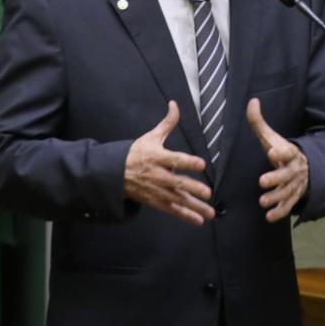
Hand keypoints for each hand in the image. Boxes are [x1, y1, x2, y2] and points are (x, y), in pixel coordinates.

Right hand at [125, 101, 214, 225]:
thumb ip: (167, 123)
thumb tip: (174, 104)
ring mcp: (157, 190)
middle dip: (192, 188)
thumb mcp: (151, 136)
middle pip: (177, 182)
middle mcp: (158, 175)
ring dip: (194, 207)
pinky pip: (172, 209)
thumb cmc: (137, 152)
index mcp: (157, 157)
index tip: (201, 164)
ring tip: (210, 213)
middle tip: (207, 193)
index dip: (188, 162)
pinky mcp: (156, 201)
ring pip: (177, 199)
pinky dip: (185, 216)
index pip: (175, 159)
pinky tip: (199, 220)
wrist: (115, 173)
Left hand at [248, 97, 308, 222]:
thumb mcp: (271, 137)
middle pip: (287, 174)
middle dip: (275, 178)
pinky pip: (289, 205)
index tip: (273, 151)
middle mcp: (295, 169)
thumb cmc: (282, 151)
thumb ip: (259, 122)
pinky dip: (280, 212)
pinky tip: (269, 217)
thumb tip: (252, 101)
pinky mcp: (294, 197)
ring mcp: (296, 185)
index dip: (281, 152)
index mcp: (290, 153)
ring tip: (263, 202)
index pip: (287, 151)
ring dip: (276, 198)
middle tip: (262, 182)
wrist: (305, 168)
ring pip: (288, 192)